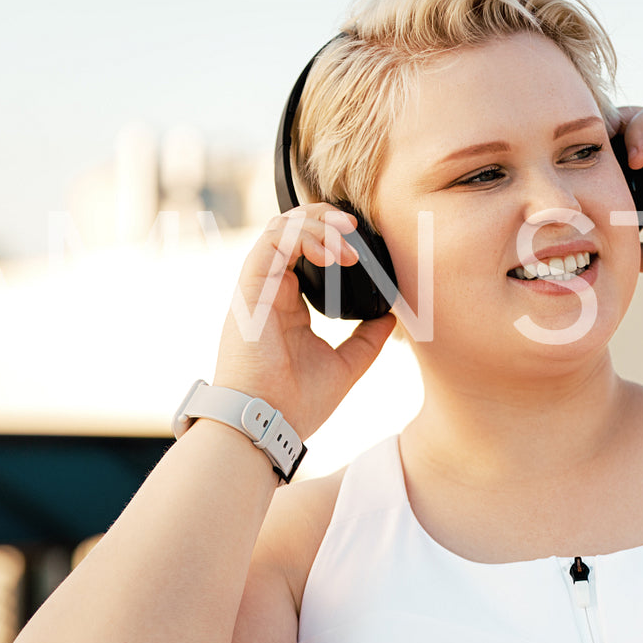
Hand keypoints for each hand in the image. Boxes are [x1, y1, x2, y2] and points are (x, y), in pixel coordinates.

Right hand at [211, 204, 397, 439]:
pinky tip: (331, 254)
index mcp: (289, 303)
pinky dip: (304, 237)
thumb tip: (392, 317)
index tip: (366, 244)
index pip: (306, 249)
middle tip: (357, 228)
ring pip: (283, 227)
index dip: (334, 235)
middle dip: (328, 220)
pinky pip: (272, 241)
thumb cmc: (297, 402)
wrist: (269, 423)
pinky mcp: (250, 287)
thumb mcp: (346, 365)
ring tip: (349, 243)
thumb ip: (367, 339)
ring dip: (319, 225)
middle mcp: (271, 289)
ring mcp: (258, 286)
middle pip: (293, 229)